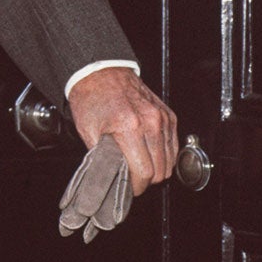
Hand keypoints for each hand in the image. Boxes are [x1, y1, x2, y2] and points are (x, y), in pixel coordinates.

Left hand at [66, 67, 176, 197]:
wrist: (101, 73)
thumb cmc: (92, 98)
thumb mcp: (88, 131)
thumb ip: (102, 157)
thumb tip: (109, 178)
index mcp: (129, 127)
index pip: (144, 171)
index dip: (136, 186)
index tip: (129, 188)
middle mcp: (151, 122)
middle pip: (160, 170)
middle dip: (146, 180)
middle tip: (132, 179)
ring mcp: (162, 118)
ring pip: (170, 161)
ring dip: (157, 169)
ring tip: (140, 167)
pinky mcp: (169, 116)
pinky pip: (174, 146)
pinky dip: (164, 155)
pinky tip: (149, 154)